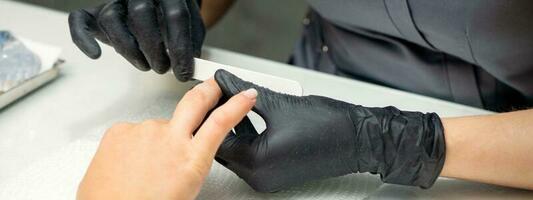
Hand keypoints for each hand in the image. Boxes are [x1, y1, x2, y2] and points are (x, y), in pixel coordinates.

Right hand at [69, 0, 204, 80]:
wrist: (158, 4)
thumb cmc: (173, 18)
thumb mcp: (190, 27)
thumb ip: (192, 44)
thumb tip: (193, 69)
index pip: (175, 16)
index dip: (181, 48)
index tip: (184, 72)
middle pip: (141, 13)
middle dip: (153, 48)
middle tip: (163, 68)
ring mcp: (115, 2)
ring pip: (112, 19)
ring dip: (129, 49)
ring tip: (145, 66)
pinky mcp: (96, 13)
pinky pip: (79, 20)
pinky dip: (82, 38)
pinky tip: (96, 54)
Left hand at [77, 79, 256, 199]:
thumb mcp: (186, 186)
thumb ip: (191, 161)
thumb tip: (189, 148)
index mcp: (191, 158)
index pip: (221, 122)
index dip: (237, 104)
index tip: (245, 94)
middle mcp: (168, 138)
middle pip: (195, 101)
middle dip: (210, 88)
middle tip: (215, 84)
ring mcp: (143, 130)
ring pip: (160, 125)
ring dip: (159, 139)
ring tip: (146, 166)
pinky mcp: (120, 129)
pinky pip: (135, 131)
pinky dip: (136, 144)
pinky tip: (130, 162)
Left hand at [213, 70, 446, 191]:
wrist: (361, 138)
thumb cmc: (330, 127)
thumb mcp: (279, 104)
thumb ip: (245, 92)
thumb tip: (227, 83)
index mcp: (257, 163)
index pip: (217, 138)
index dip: (213, 111)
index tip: (214, 92)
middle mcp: (260, 176)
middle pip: (226, 147)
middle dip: (222, 120)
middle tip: (224, 94)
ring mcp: (269, 177)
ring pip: (239, 151)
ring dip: (236, 127)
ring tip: (239, 101)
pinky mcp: (278, 173)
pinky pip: (253, 155)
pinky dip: (250, 137)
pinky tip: (254, 116)